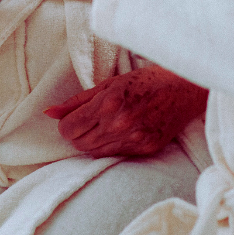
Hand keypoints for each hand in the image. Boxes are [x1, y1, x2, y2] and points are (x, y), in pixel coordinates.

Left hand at [44, 66, 208, 157]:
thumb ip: (78, 100)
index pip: (69, 128)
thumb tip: (49, 113)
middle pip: (78, 143)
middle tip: (89, 118)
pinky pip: (114, 155)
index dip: (67, 123)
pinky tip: (120, 130)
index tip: (74, 116)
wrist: (184, 89)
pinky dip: (111, 145)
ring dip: (93, 140)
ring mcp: (133, 139)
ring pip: (94, 152)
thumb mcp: (110, 82)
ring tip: (105, 124)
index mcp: (108, 103)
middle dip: (78, 132)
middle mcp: (119, 124)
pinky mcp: (144, 150)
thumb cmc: (147, 79)